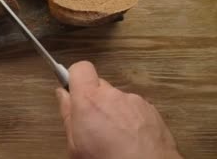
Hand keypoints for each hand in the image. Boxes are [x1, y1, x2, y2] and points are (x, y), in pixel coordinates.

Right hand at [56, 61, 181, 158]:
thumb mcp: (75, 146)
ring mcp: (136, 102)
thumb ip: (68, 115)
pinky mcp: (153, 112)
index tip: (73, 92)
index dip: (75, 78)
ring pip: (118, 99)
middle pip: (100, 86)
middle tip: (93, 125)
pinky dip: (132, 121)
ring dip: (115, 113)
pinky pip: (136, 109)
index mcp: (90, 100)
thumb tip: (63, 95)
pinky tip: (131, 141)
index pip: (80, 68)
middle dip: (95, 101)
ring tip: (115, 138)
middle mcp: (114, 96)